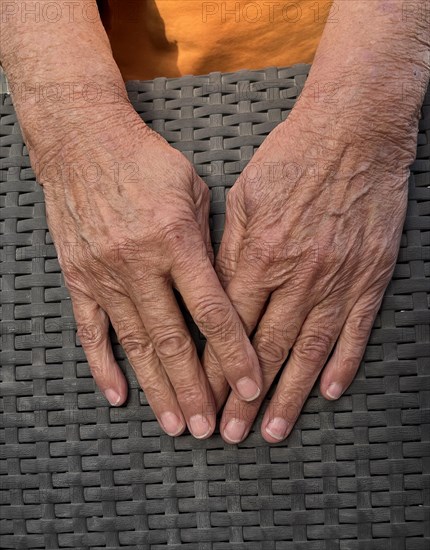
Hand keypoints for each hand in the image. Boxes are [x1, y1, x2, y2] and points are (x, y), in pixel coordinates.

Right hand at [36, 105, 261, 438]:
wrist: (84, 142)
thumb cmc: (146, 161)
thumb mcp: (193, 190)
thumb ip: (210, 243)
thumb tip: (228, 291)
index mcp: (176, 240)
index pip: (212, 310)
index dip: (234, 353)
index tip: (250, 387)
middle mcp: (139, 264)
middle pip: (173, 340)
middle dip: (195, 388)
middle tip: (211, 428)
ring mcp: (104, 274)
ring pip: (135, 345)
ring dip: (157, 389)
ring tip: (176, 424)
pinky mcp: (78, 278)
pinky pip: (91, 331)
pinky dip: (104, 366)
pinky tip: (118, 396)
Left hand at [203, 104, 415, 442]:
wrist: (353, 132)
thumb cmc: (291, 159)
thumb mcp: (242, 198)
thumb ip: (228, 251)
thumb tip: (214, 294)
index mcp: (258, 255)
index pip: (227, 328)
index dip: (212, 367)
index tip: (201, 397)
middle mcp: (296, 276)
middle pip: (264, 350)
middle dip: (243, 397)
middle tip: (230, 433)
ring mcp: (336, 280)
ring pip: (307, 351)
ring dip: (289, 396)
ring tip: (273, 430)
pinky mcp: (369, 276)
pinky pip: (355, 330)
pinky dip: (341, 363)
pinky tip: (327, 392)